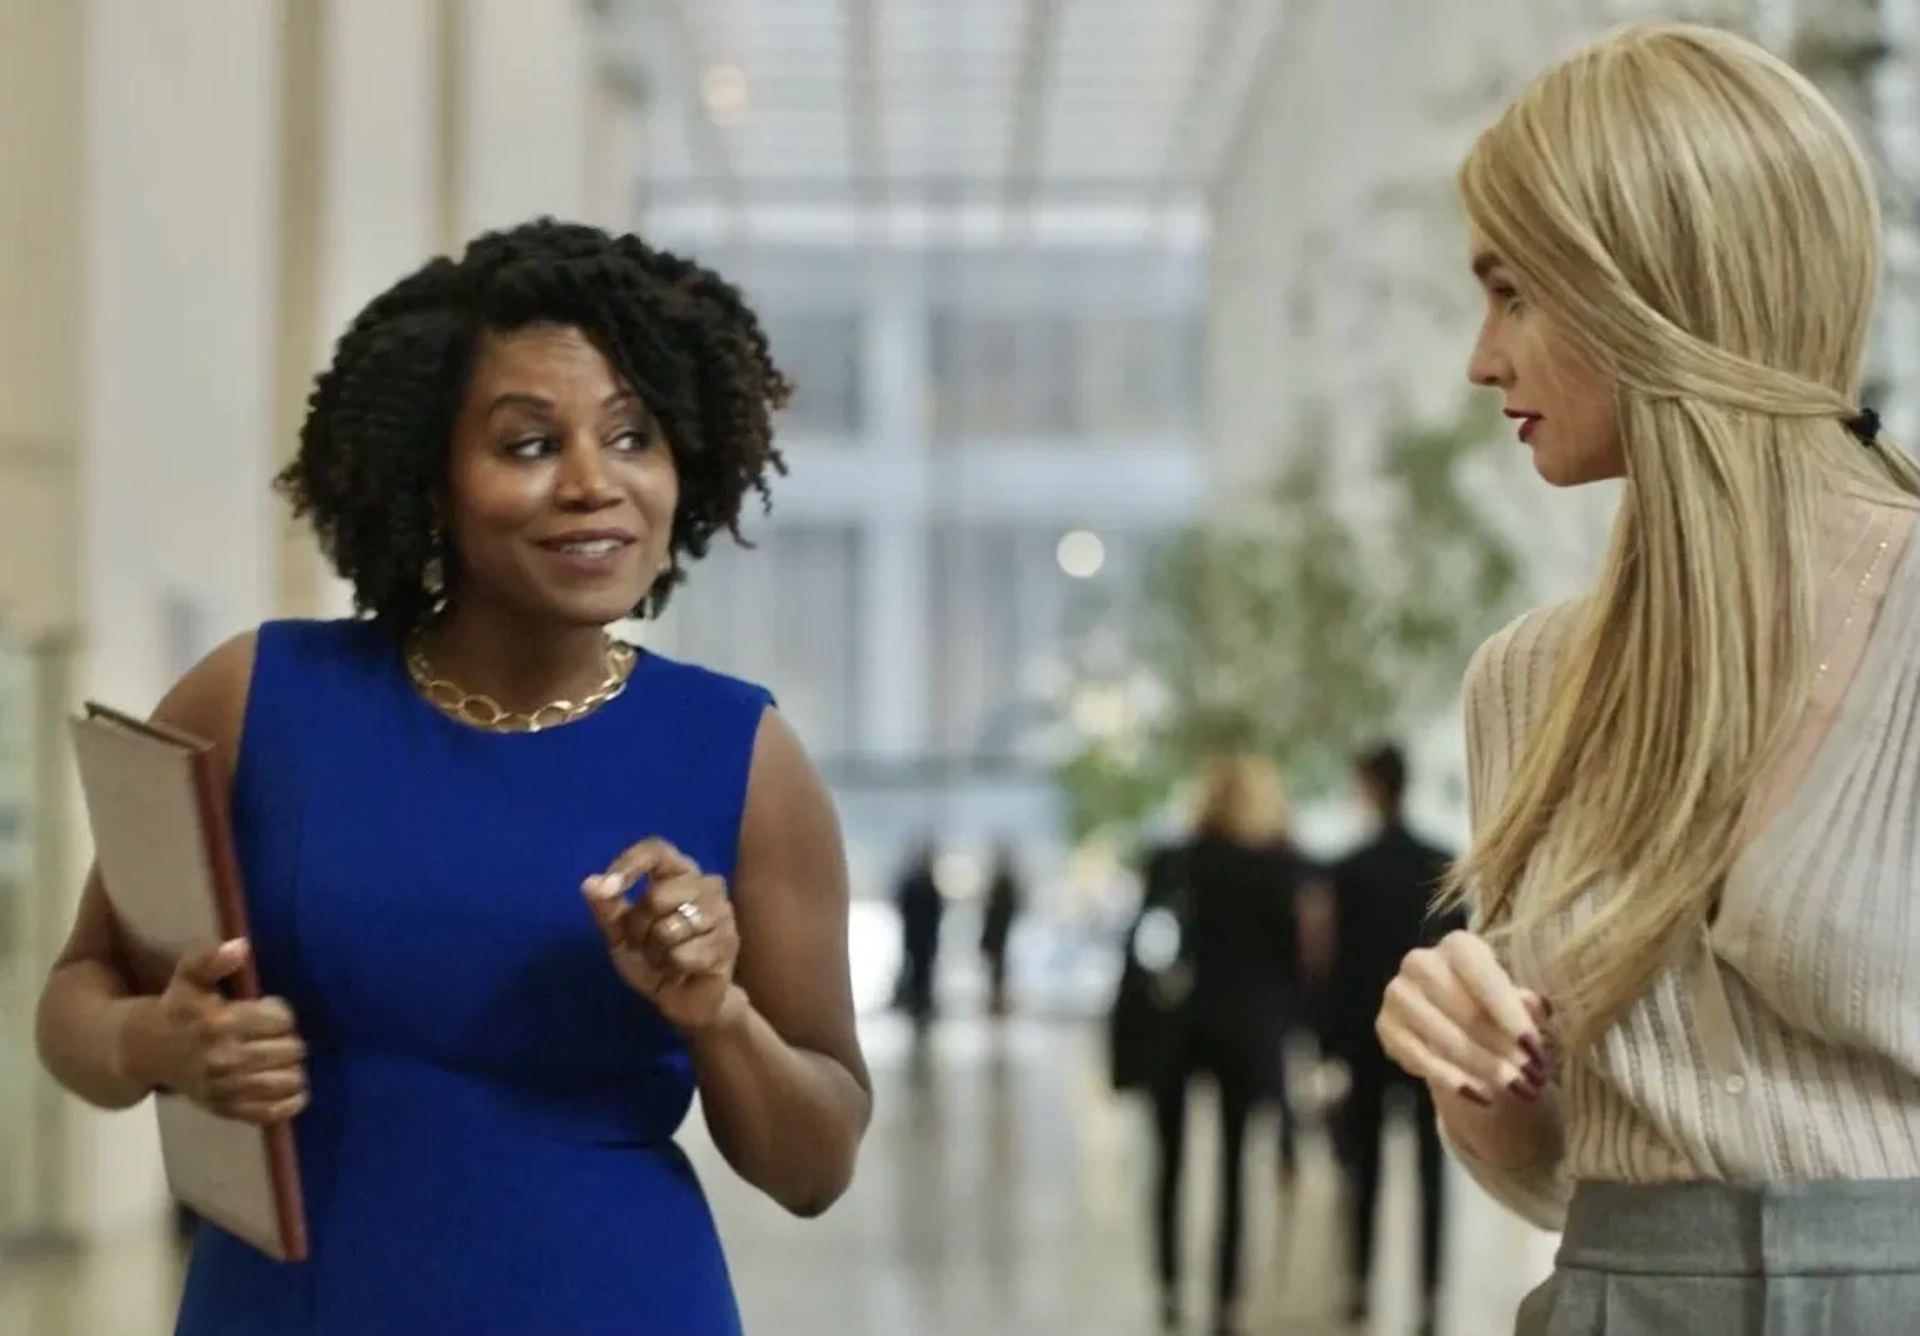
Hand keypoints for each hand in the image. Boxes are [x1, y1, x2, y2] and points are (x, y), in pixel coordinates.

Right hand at [119, 939, 309, 1124]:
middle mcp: (225, 1059)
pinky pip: (270, 1113)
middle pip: (290, 1051)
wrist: (144, 1052)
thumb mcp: (188, 976)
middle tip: (275, 1036)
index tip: (268, 1012)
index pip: (282, 1020)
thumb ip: (211, 959)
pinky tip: (292, 1089)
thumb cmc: (176, 1009)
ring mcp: (226, 1089)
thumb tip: (241, 946)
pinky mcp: (225, 1110)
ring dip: (294, 1069)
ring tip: (281, 1059)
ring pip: (287, 1082)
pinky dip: (289, 1103)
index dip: (281, 1013)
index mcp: (220, 1024)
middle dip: (289, 1040)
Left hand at [583, 838, 743, 1034]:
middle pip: (658, 895)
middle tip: (646, 944)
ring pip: (671, 927)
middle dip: (640, 927)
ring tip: (666, 958)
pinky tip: (683, 969)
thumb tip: (590, 884)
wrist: (686, 1000)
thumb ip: (607, 909)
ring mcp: (722, 912)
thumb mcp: (621, 937)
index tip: (606, 890)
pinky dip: (674, 966)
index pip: (656, 850)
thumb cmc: (654, 960)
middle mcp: (706, 884)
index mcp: (678, 873)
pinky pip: (684, 954)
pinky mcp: (728, 943)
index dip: (629, 866)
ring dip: (657, 951)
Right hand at [1375, 929, 1549, 1107]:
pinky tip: (1481, 1096)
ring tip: (1512, 1089)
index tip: (1533, 1046)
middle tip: (1529, 1077)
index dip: (1507, 1011)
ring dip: (1480, 1066)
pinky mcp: (1385, 1026)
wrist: (1457, 1027)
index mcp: (1458, 947)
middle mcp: (1421, 962)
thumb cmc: (1493, 1009)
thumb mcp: (1515, 1003)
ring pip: (1441, 1036)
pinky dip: (1452, 1079)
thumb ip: (1524, 1005)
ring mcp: (1398, 994)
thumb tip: (1536, 1007)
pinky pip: (1418, 1058)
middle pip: (1461, 1008)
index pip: (1480, 973)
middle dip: (1498, 1047)